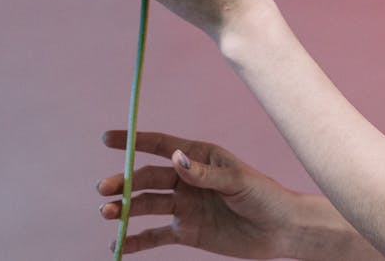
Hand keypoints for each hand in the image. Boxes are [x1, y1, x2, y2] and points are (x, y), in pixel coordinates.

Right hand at [96, 130, 302, 258]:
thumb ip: (205, 173)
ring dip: (124, 210)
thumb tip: (176, 158)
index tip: (106, 139)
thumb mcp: (238, 181)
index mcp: (198, 157)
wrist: (281, 230)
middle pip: (146, 179)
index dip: (132, 142)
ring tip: (107, 214)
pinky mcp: (186, 232)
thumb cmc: (265, 196)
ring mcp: (184, 207)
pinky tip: (117, 245)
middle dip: (123, 183)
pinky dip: (135, 241)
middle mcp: (185, 180)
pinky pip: (154, 236)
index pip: (159, 146)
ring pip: (145, 206)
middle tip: (104, 190)